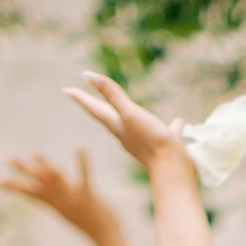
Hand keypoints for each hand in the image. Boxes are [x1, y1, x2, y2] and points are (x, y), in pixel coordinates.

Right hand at [0, 148, 121, 241]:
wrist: (104, 235)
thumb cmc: (88, 222)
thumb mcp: (68, 210)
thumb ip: (56, 199)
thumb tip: (51, 188)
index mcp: (53, 204)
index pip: (29, 193)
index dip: (13, 186)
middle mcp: (59, 200)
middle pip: (38, 182)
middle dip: (23, 170)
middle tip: (8, 159)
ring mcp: (72, 197)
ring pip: (55, 178)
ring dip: (45, 165)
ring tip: (34, 153)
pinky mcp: (87, 194)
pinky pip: (84, 175)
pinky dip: (82, 161)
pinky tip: (79, 148)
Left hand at [64, 72, 195, 188]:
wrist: (172, 170)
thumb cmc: (150, 141)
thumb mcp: (129, 113)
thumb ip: (111, 94)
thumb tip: (87, 75)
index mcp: (117, 126)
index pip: (94, 108)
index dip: (81, 97)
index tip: (67, 90)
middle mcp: (127, 134)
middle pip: (108, 116)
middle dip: (97, 105)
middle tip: (85, 96)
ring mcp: (143, 142)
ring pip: (133, 125)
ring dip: (127, 116)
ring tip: (125, 109)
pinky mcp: (161, 146)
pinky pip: (163, 132)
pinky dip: (168, 126)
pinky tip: (178, 122)